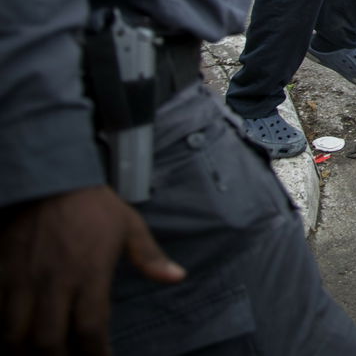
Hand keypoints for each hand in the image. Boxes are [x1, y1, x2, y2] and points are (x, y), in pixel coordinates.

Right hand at [0, 185, 184, 355]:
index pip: (91, 330)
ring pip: (15, 335)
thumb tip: (177, 277)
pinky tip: (15, 337)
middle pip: (48, 342)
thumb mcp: (129, 226)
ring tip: (37, 355)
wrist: (50, 178)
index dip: (96, 355)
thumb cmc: (93, 205)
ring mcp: (24, 280)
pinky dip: (3, 330)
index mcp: (90, 274)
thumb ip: (150, 257)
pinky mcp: (2, 272)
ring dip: (25, 352)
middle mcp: (55, 282)